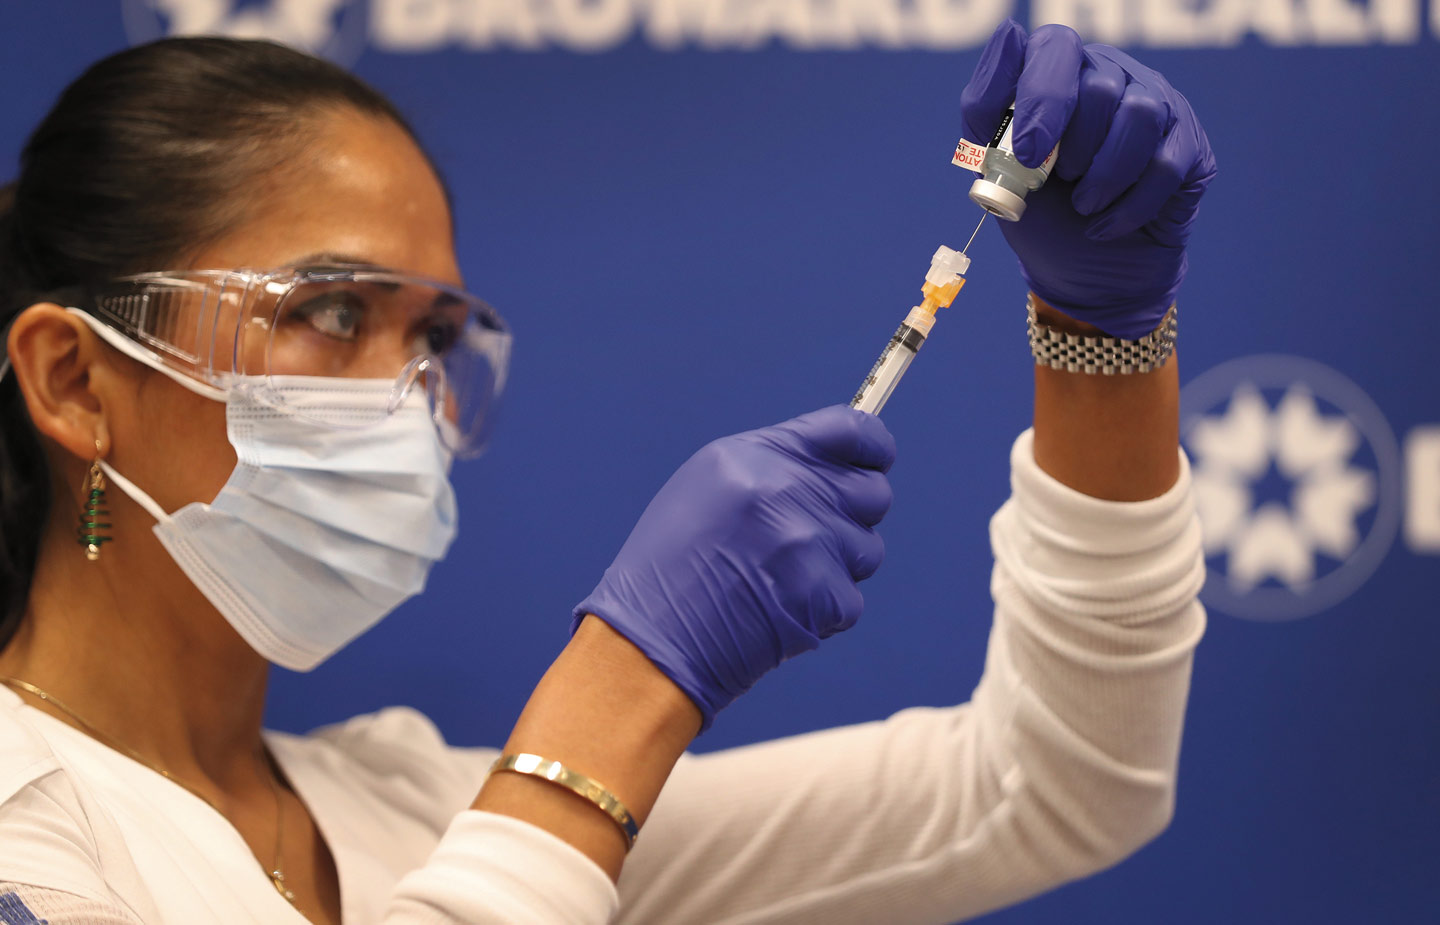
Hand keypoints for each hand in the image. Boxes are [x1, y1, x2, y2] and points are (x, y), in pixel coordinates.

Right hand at [573, 406, 894, 730]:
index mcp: (756, 456)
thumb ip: (774, 467)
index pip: (850, 429)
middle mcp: (787, 490)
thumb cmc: (671, 567)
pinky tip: (779, 611)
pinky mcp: (823, 595)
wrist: (652, 642)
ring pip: (868, 549)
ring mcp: (809, 543)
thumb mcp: (708, 487)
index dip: (872, 447)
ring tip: (783, 580)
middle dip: (853, 515)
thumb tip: (835, 467)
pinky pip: (851, 598)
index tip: (875, 460)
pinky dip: (823, 611)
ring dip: (837, 566)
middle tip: (811, 538)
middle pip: (873, 492)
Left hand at [960, 20, 1216, 338]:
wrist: (1083, 275)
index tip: (1027, 151)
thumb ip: (991, 113)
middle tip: (1058, 181)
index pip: (1055, 46)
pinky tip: (1104, 227)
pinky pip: (1166, 165)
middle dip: (1072, 147)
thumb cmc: (1040, 213)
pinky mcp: (1190, 148)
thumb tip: (1009, 37)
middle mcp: (1114, 77)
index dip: (1041, 95)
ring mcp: (1158, 107)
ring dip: (1103, 176)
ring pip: (1141, 116)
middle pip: (1100, 86)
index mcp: (1062, 73)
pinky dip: (1128, 207)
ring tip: (1083, 206)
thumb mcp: (997, 169)